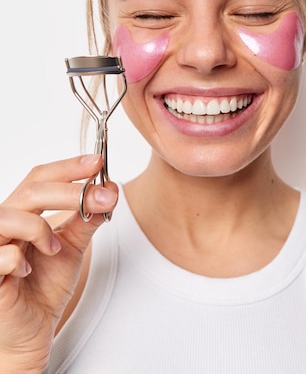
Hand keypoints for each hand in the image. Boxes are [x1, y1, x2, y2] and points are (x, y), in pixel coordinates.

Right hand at [0, 155, 117, 372]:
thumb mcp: (73, 245)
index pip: (41, 177)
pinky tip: (29, 269)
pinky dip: (19, 258)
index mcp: (23, 211)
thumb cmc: (45, 285)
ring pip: (10, 216)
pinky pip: (0, 255)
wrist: (34, 329)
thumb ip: (87, 218)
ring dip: (41, 228)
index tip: (98, 162)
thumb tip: (110, 190)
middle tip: (104, 198)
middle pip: (32, 190)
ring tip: (55, 248)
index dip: (69, 167)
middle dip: (71, 192)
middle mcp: (5, 222)